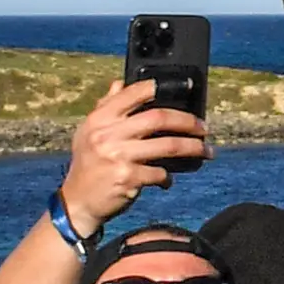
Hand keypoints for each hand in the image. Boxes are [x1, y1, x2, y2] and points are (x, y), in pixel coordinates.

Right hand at [61, 79, 208, 228]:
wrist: (78, 201)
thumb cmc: (88, 163)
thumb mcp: (89, 132)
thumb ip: (106, 107)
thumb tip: (120, 83)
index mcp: (99, 119)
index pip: (132, 94)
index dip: (159, 87)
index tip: (184, 88)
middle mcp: (107, 134)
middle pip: (159, 117)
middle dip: (188, 122)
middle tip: (203, 128)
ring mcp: (118, 156)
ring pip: (169, 145)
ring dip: (193, 148)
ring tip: (206, 151)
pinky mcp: (128, 178)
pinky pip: (161, 173)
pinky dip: (168, 177)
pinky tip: (167, 180)